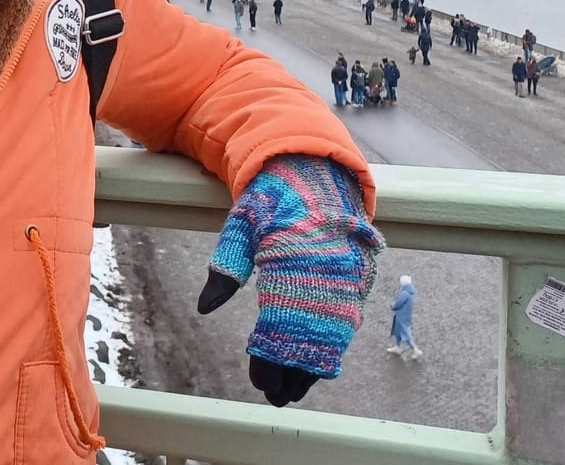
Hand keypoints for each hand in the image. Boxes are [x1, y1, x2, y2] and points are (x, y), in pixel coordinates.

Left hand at [196, 154, 382, 406]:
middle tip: (273, 396)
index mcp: (294, 259)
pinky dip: (331, 343)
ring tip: (292, 390)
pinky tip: (316, 362)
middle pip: (309, 337)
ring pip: (333, 334)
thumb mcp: (242, 220)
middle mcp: (326, 271)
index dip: (270, 357)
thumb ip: (226, 263)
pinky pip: (347, 320)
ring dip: (313, 363)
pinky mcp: (359, 275)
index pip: (281, 324)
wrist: (314, 169)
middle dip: (291, 371)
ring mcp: (347, 274)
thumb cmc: (272, 197)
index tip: (259, 381)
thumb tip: (205, 307)